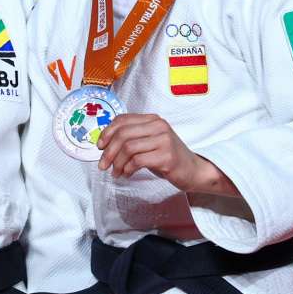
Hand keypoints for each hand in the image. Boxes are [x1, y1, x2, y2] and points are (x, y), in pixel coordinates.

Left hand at [98, 112, 236, 195]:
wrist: (193, 171)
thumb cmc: (166, 157)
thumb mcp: (148, 142)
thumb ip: (131, 138)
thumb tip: (104, 143)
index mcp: (152, 119)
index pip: (122, 120)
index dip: (107, 133)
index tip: (100, 147)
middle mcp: (159, 126)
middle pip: (123, 134)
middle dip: (108, 151)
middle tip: (102, 165)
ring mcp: (164, 140)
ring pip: (128, 148)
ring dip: (117, 163)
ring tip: (115, 172)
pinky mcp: (166, 156)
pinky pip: (138, 161)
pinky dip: (127, 169)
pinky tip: (126, 174)